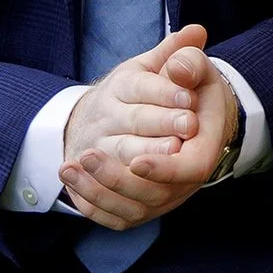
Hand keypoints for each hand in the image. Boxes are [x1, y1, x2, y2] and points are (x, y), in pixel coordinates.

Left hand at [59, 25, 237, 229]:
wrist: (186, 115)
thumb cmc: (190, 89)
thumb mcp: (194, 68)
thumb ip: (188, 61)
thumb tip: (182, 57)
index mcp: (203, 147)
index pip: (189, 169)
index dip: (164, 169)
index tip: (137, 160)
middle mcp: (184, 179)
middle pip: (155, 193)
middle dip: (118, 178)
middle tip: (88, 154)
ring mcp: (162, 197)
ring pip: (131, 207)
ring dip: (98, 190)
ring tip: (69, 166)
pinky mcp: (139, 205)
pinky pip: (115, 215)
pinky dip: (91, 203)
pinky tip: (70, 178)